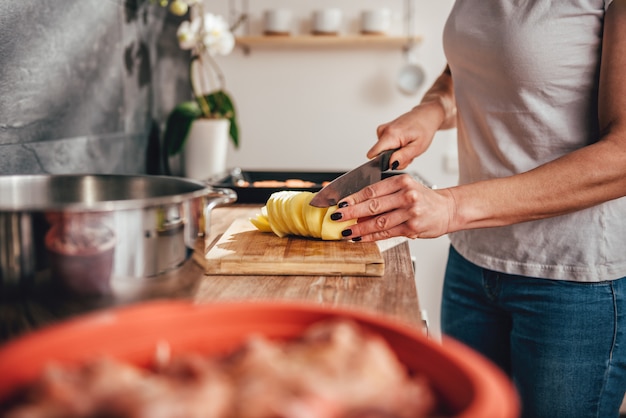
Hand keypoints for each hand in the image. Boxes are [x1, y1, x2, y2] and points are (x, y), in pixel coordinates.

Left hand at [332, 174, 455, 241]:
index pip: (372, 190)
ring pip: (378, 221)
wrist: (448, 208)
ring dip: (359, 228)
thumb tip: (355, 205)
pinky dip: (371, 236)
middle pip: (372, 205)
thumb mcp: (405, 188)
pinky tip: (360, 237)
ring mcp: (410, 212)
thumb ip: (383, 195)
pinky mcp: (412, 227)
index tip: (339, 202)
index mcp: (401, 181)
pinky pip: (386, 232)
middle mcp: (407, 195)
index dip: (353, 197)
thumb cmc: (423, 198)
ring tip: (345, 232)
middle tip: (336, 217)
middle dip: (351, 212)